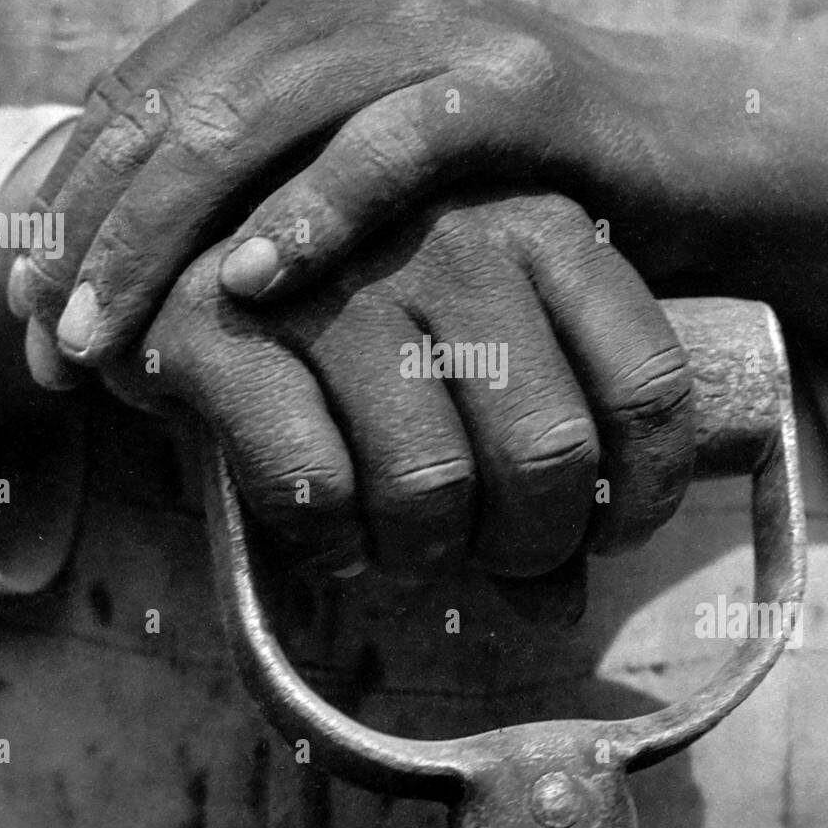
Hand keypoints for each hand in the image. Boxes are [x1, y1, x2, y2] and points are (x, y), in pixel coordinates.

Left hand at [13, 0, 827, 425]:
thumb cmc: (488, 186)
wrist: (666, 154)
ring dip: (165, 238)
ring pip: (252, 125)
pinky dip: (318, 212)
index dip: (67, 211)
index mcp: (280, 2)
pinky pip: (392, 145)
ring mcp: (421, 25)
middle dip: (93, 240)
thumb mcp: (348, 172)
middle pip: (171, 115)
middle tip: (50, 351)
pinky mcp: (507, 81)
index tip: (30, 321)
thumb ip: (247, 185)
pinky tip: (255, 280)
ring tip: (106, 338)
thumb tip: (124, 268)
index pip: (135, 105)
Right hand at [94, 192, 694, 578]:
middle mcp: (450, 232)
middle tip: (490, 552)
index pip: (646, 385)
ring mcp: (333, 271)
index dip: (639, 494)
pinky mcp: (222, 322)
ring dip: (422, 551)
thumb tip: (561, 605)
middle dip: (528, 543)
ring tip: (403, 545)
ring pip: (428, 482)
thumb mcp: (475, 346)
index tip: (605, 537)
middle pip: (546, 453)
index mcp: (541, 222)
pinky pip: (312, 486)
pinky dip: (330, 543)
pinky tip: (332, 537)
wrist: (180, 233)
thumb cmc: (365, 311)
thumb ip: (534, 451)